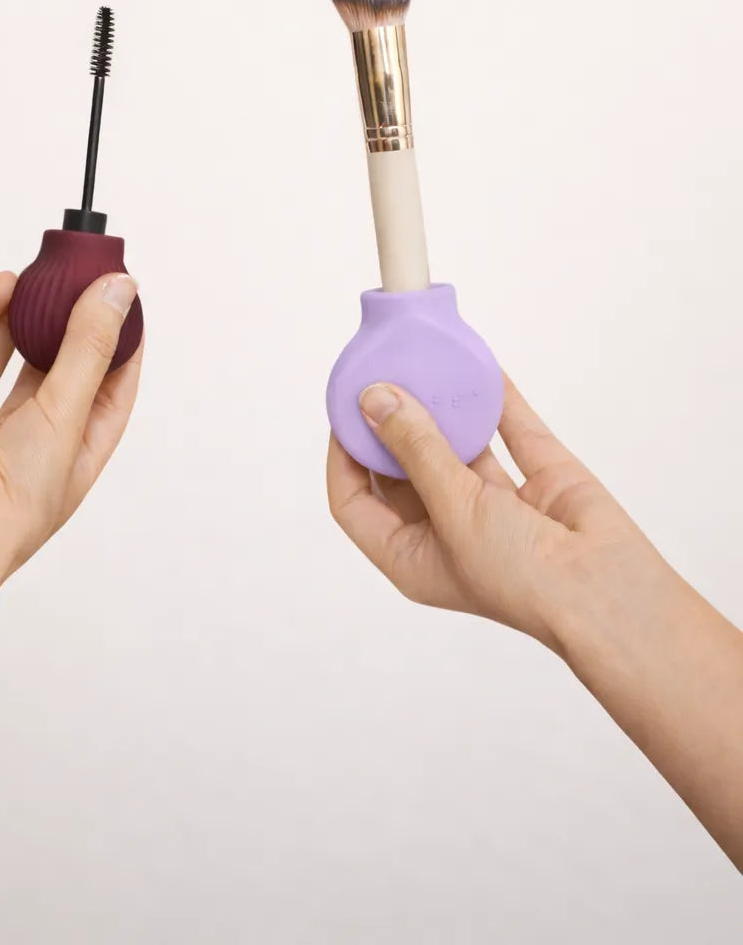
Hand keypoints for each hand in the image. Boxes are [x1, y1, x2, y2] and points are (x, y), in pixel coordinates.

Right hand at [0, 269, 141, 577]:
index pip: (106, 393)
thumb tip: (119, 289)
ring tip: (45, 273)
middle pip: (51, 367)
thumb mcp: (70, 414)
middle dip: (66, 322)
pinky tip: (4, 283)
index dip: (119, 349)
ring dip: (23, 314)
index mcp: (68, 455)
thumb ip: (90, 348)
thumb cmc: (16, 502)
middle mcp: (21, 439)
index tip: (128, 302)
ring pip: (1, 354)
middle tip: (82, 275)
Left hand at [327, 376, 671, 651]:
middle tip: (380, 372)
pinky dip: (495, 398)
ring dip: (442, 407)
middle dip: (391, 423)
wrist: (610, 594)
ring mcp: (496, 504)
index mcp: (412, 556)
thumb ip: (415, 449)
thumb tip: (374, 397)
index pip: (356, 501)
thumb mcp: (453, 509)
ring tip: (421, 361)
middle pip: (403, 468)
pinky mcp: (540, 479)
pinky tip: (479, 363)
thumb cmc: (520, 576)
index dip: (344, 456)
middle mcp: (448, 530)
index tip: (344, 406)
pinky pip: (511, 430)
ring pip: (457, 445)